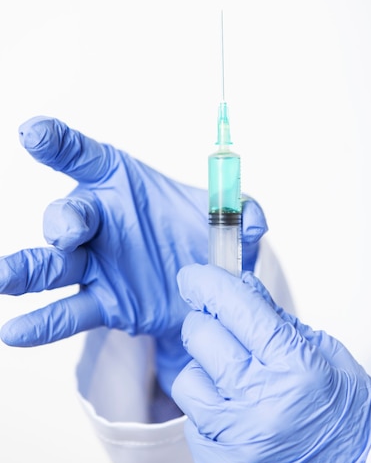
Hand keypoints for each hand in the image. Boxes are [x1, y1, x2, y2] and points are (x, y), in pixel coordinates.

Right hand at [0, 116, 266, 392]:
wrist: (204, 292)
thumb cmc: (203, 240)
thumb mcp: (229, 221)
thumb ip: (242, 214)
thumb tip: (254, 219)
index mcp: (123, 184)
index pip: (85, 156)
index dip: (59, 142)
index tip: (33, 132)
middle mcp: (100, 220)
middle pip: (69, 212)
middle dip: (64, 220)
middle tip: (68, 231)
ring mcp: (95, 263)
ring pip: (53, 263)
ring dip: (27, 269)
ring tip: (2, 278)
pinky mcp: (101, 301)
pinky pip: (68, 311)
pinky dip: (42, 322)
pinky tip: (16, 331)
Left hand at [172, 264, 370, 462]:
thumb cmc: (345, 411)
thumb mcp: (323, 351)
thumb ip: (275, 317)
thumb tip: (238, 285)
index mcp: (296, 367)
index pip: (237, 309)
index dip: (209, 285)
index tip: (194, 277)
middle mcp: (264, 403)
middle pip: (201, 338)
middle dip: (206, 323)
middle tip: (221, 329)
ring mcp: (239, 441)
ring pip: (187, 380)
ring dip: (206, 372)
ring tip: (236, 383)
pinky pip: (192, 422)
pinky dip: (208, 412)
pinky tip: (236, 416)